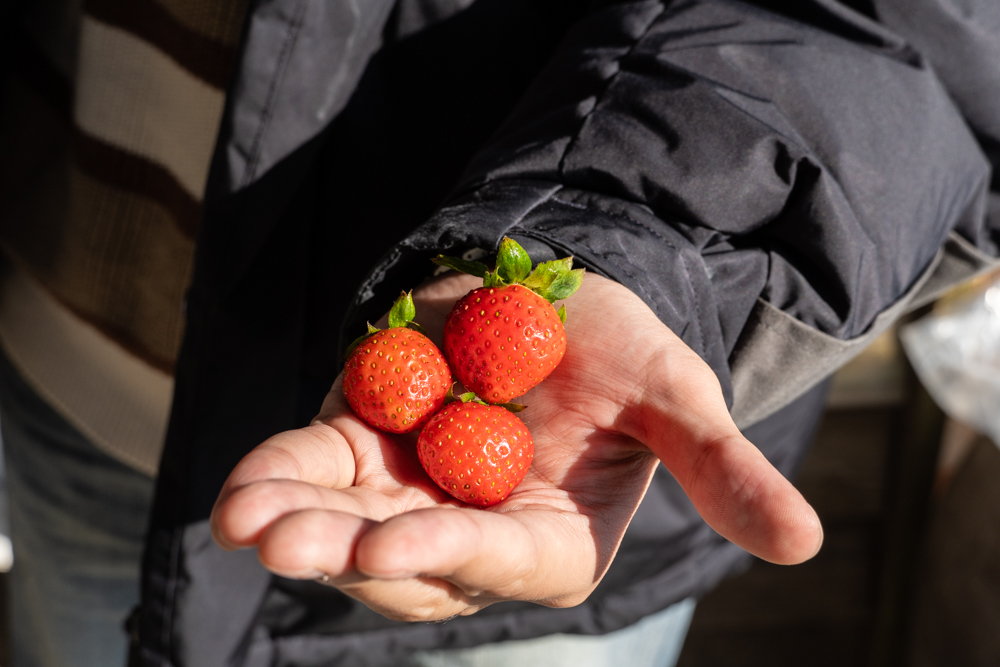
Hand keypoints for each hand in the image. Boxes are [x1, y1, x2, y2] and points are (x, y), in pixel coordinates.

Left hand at [211, 273, 821, 620]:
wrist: (553, 293)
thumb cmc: (622, 350)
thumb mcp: (675, 395)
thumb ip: (721, 468)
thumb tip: (809, 546)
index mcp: (551, 540)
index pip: (502, 562)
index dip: (453, 557)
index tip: (396, 553)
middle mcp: (472, 535)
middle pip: (406, 564)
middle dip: (348, 553)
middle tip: (287, 543)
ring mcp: (409, 495)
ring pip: (348, 524)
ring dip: (297, 523)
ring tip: (245, 520)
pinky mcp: (363, 448)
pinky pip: (316, 471)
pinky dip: (279, 478)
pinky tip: (239, 491)